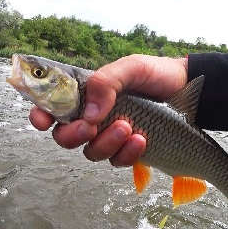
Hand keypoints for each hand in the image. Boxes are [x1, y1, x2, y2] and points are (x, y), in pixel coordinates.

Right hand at [29, 54, 187, 166]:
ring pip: (90, 152)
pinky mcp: (127, 151)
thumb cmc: (156, 74)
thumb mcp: (131, 68)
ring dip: (106, 143)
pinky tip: (142, 140)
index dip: (40, 115)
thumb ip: (106, 83)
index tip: (43, 121)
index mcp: (85, 93)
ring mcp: (108, 135)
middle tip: (90, 127)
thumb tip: (90, 114)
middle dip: (73, 135)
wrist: (187, 90)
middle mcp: (91, 117)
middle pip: (64, 137)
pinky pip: (116, 161)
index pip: (52, 106)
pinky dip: (127, 153)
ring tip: (129, 128)